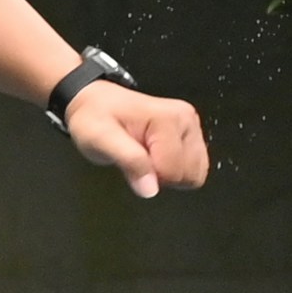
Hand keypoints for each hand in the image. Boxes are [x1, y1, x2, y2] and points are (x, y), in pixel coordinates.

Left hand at [63, 81, 208, 198]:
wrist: (96, 103)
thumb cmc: (96, 118)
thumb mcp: (100, 139)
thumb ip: (129, 161)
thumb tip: (151, 189)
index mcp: (167, 119)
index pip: (174, 171)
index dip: (151, 177)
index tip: (133, 164)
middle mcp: (185, 119)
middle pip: (189, 174)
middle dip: (163, 176)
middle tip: (139, 160)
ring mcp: (191, 126)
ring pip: (195, 172)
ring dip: (170, 174)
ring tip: (147, 158)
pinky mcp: (191, 134)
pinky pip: (194, 166)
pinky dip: (176, 169)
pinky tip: (156, 157)